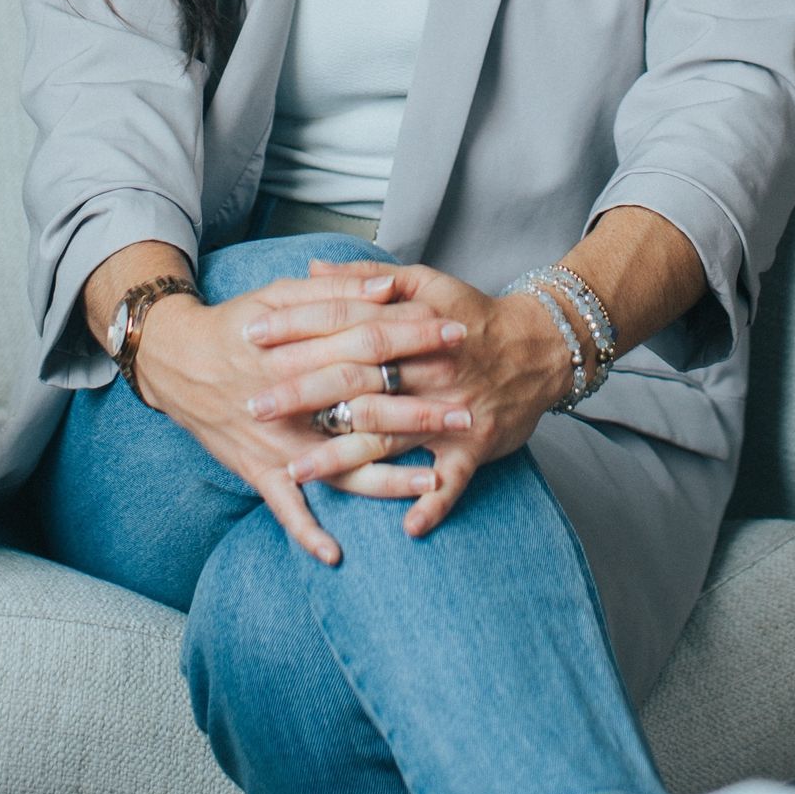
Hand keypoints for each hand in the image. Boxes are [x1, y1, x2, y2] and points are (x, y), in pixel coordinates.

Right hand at [133, 275, 474, 565]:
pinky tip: (334, 553)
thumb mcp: (279, 294)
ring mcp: (275, 440)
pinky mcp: (256, 469)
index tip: (457, 335)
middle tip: (466, 413)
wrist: (175, 360)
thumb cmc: (235, 324)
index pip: (368, 342)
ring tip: (433, 479)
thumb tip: (390, 287)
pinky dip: (305, 532)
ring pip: (338, 464)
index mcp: (298, 349)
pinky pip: (283, 508)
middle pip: (364, 404)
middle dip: (418, 410)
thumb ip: (336, 292)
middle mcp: (290, 400)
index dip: (414, 338)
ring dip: (386, 477)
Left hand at [241, 260, 575, 536]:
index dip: (298, 331)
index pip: (344, 326)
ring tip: (296, 471)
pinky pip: (453, 481)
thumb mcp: (425, 282)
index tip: (253, 338)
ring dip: (342, 458)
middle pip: (357, 383)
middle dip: (304, 396)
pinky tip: (407, 526)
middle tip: (255, 406)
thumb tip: (313, 267)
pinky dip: (433, 504)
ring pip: (389, 436)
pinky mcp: (475, 446)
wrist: (541, 346)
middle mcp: (427, 370)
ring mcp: (451, 411)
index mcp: (411, 327)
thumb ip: (364, 278)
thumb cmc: (474, 315)